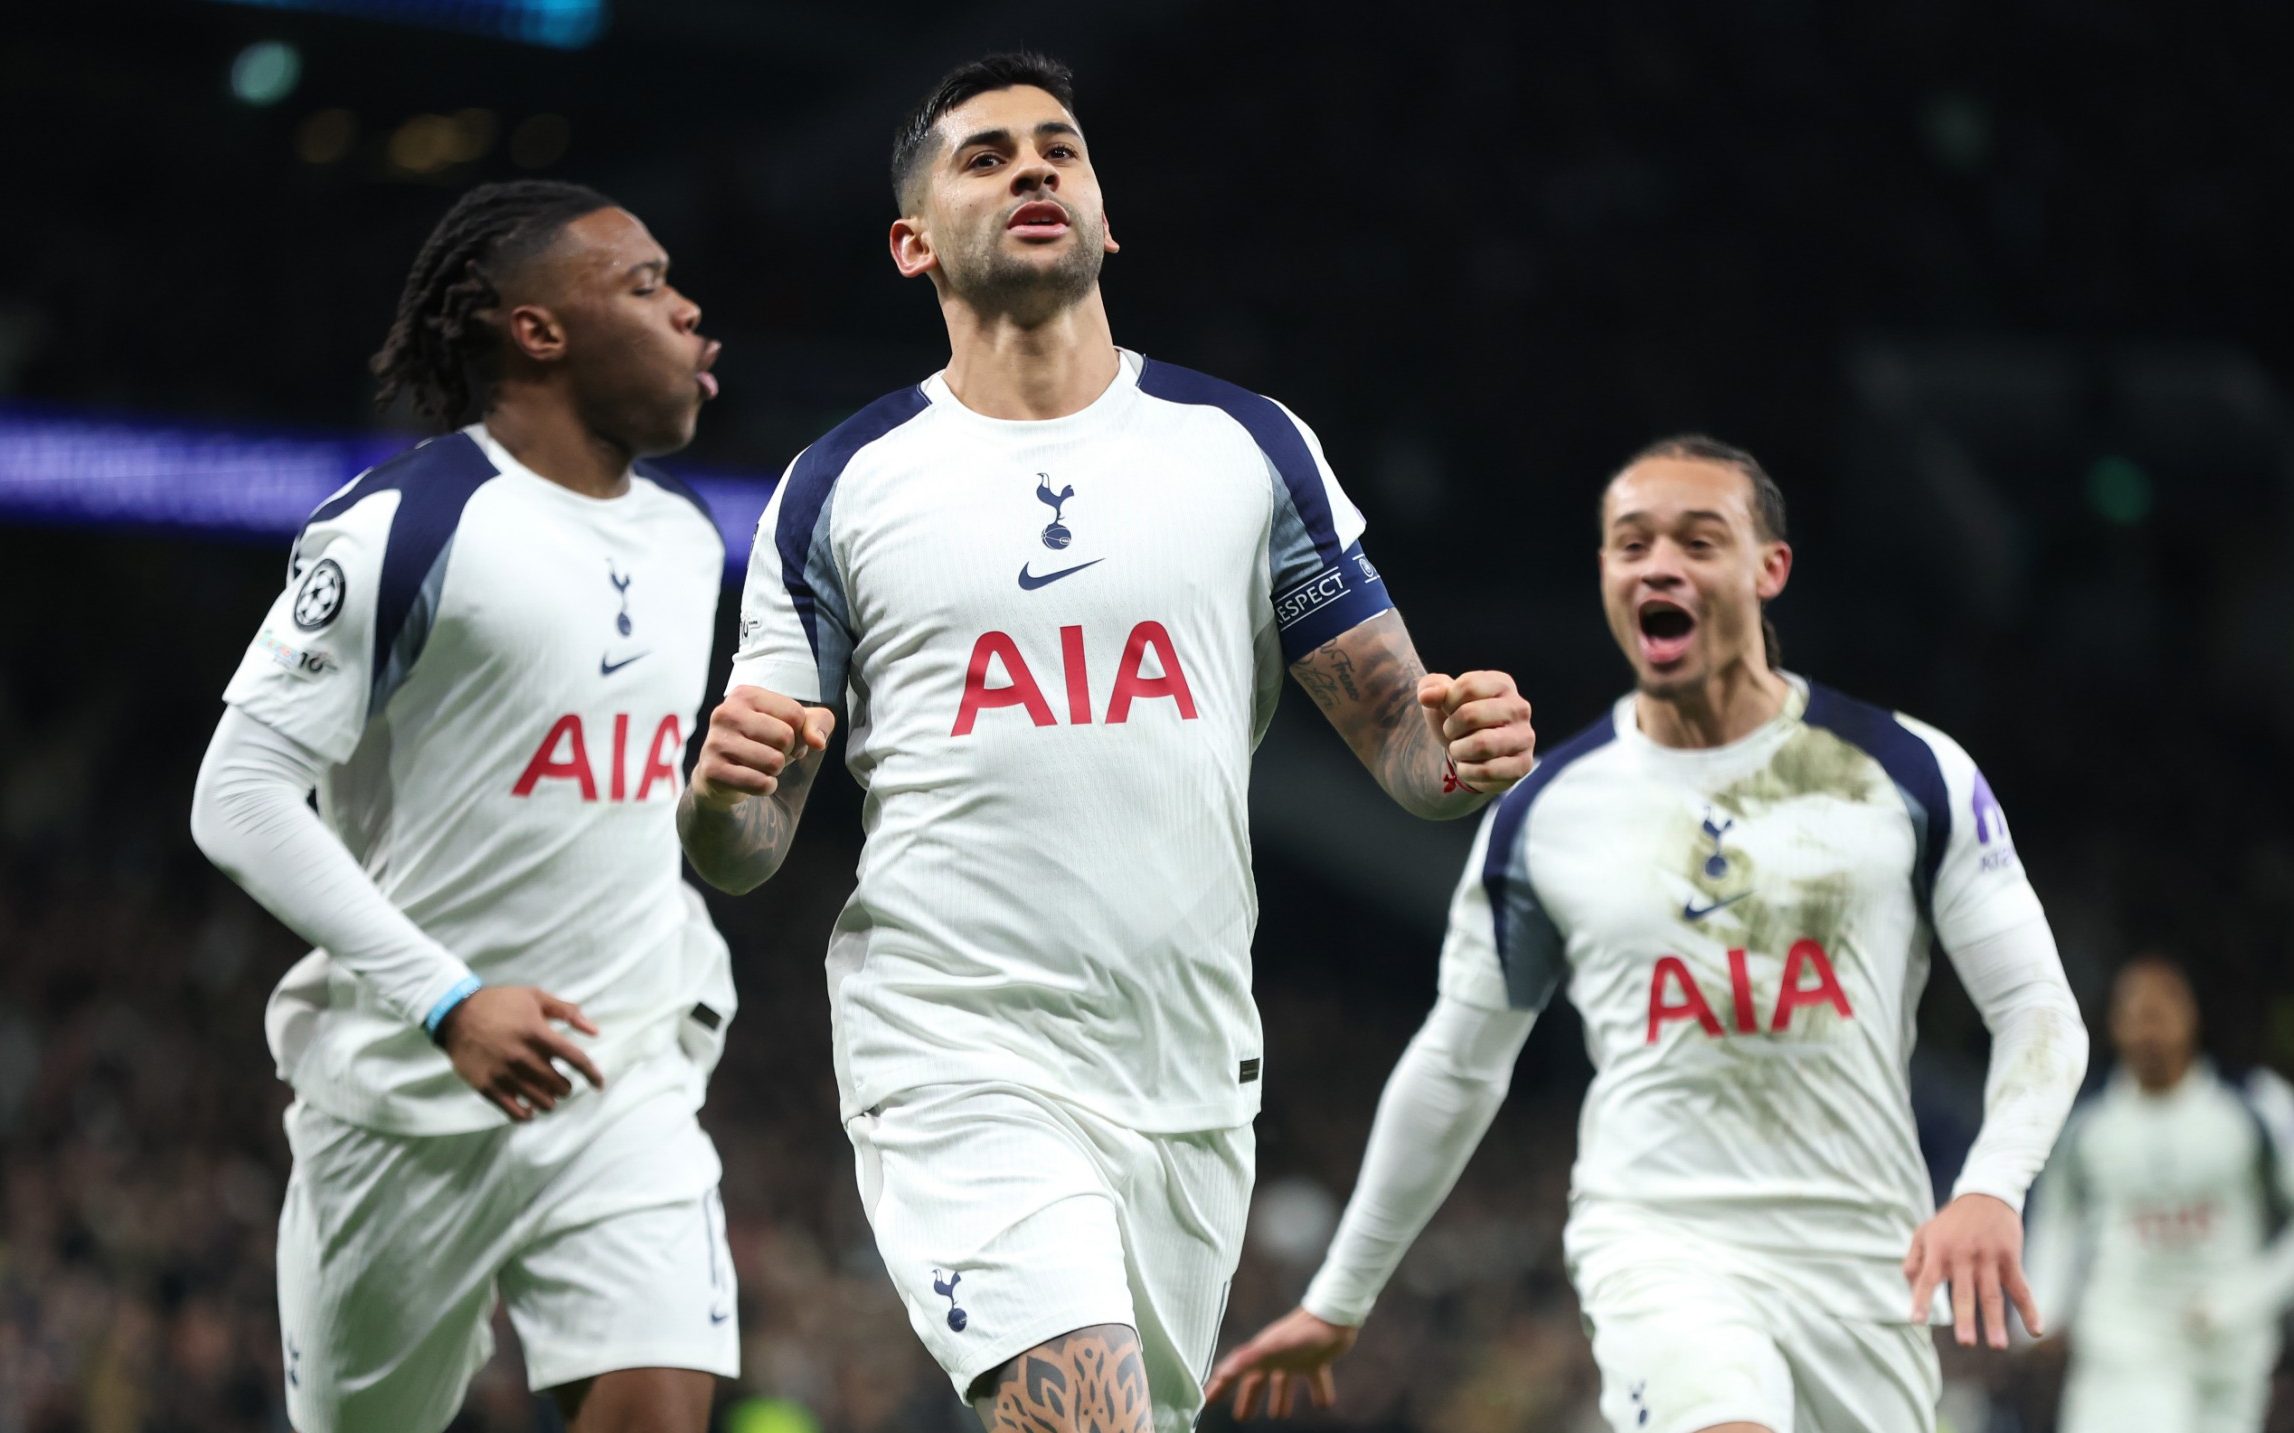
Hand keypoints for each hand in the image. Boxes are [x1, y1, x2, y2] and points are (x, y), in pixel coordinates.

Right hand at [436, 986, 604, 1121]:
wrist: (456, 1014)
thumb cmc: (500, 1003)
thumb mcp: (535, 997)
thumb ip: (567, 1012)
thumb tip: (595, 1031)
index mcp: (537, 1033)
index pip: (575, 1059)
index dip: (592, 1074)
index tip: (599, 1084)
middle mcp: (523, 1056)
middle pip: (560, 1085)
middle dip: (566, 1087)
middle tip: (562, 1083)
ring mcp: (504, 1074)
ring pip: (542, 1102)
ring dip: (550, 1100)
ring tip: (547, 1094)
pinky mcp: (487, 1087)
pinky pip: (515, 1113)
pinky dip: (528, 1115)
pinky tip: (530, 1109)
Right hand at [690, 686, 834, 810]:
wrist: (723, 775)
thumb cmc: (763, 742)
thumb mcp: (796, 725)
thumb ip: (819, 723)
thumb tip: (818, 742)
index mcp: (745, 694)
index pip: (795, 714)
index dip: (798, 732)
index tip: (780, 736)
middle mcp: (725, 713)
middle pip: (785, 737)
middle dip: (786, 751)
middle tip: (770, 752)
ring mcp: (715, 741)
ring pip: (774, 762)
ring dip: (775, 770)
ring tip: (759, 765)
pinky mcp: (712, 770)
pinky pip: (760, 783)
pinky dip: (766, 786)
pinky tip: (753, 780)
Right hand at [1203, 1307, 1358, 1420]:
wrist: (1334, 1317)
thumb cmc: (1303, 1332)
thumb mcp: (1273, 1347)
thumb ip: (1249, 1358)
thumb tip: (1223, 1371)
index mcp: (1262, 1354)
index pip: (1236, 1373)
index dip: (1221, 1386)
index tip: (1208, 1400)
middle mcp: (1276, 1356)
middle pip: (1257, 1381)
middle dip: (1249, 1398)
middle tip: (1242, 1418)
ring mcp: (1296, 1358)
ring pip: (1283, 1382)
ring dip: (1280, 1399)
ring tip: (1279, 1416)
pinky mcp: (1317, 1360)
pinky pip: (1315, 1380)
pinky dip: (1319, 1392)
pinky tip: (1323, 1404)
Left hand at [1418, 671, 1534, 794]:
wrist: (1469, 754)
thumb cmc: (1456, 719)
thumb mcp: (1440, 698)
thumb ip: (1431, 687)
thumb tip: (1426, 696)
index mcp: (1502, 684)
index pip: (1468, 686)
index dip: (1447, 702)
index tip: (1448, 710)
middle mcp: (1519, 708)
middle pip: (1471, 715)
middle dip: (1450, 728)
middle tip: (1451, 734)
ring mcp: (1525, 737)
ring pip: (1482, 745)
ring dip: (1458, 750)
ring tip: (1459, 750)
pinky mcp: (1523, 765)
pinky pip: (1488, 770)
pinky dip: (1467, 771)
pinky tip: (1467, 767)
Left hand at [1904, 1193, 2040, 1347]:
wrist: (1986, 1195)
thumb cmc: (1950, 1221)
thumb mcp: (1924, 1233)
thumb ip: (1914, 1261)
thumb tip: (1910, 1290)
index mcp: (1938, 1250)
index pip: (1926, 1279)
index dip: (1921, 1299)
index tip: (1916, 1321)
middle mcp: (1963, 1256)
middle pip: (1964, 1292)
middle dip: (1965, 1318)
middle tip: (1965, 1343)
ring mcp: (1988, 1258)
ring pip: (1992, 1294)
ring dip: (1995, 1321)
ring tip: (1997, 1345)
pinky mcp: (2010, 1258)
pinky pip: (2021, 1288)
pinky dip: (2030, 1309)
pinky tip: (2036, 1330)